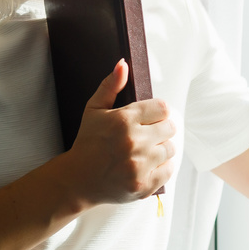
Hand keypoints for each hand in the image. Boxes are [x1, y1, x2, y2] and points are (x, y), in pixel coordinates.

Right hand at [63, 59, 175, 206]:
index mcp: (123, 121)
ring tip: (144, 151)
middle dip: (160, 129)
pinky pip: (169, 170)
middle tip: (146, 135)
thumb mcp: (94, 109)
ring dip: (161, 149)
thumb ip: (110, 85)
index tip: (149, 118)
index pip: (162, 108)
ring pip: (170, 149)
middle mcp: (133, 143)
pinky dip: (161, 168)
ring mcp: (139, 166)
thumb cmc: (87, 142)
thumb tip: (123, 64)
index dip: (157, 112)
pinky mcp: (144, 185)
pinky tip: (146, 165)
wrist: (77, 180)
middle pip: (170, 128)